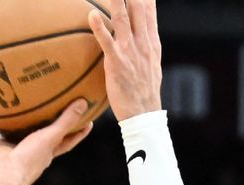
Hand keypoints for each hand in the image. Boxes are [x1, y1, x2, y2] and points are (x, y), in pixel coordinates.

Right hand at [0, 99, 93, 184]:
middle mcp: (27, 150)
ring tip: (4, 103)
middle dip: (39, 124)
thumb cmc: (29, 159)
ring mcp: (6, 150)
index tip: (88, 121)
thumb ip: (67, 121)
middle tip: (45, 104)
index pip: (66, 141)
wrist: (3, 177)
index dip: (77, 132)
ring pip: (5, 133)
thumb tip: (84, 102)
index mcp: (45, 151)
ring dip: (3, 122)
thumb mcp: (51, 137)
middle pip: (36, 135)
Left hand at [89, 0, 161, 121]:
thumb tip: (139, 38)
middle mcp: (143, 43)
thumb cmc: (143, 93)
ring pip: (123, 19)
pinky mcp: (117, 63)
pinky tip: (91, 15)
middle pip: (139, 8)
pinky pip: (107, 42)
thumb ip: (144, 48)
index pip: (150, 11)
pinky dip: (99, 28)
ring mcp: (131, 52)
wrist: (144, 115)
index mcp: (152, 43)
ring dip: (117, 0)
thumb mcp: (150, 66)